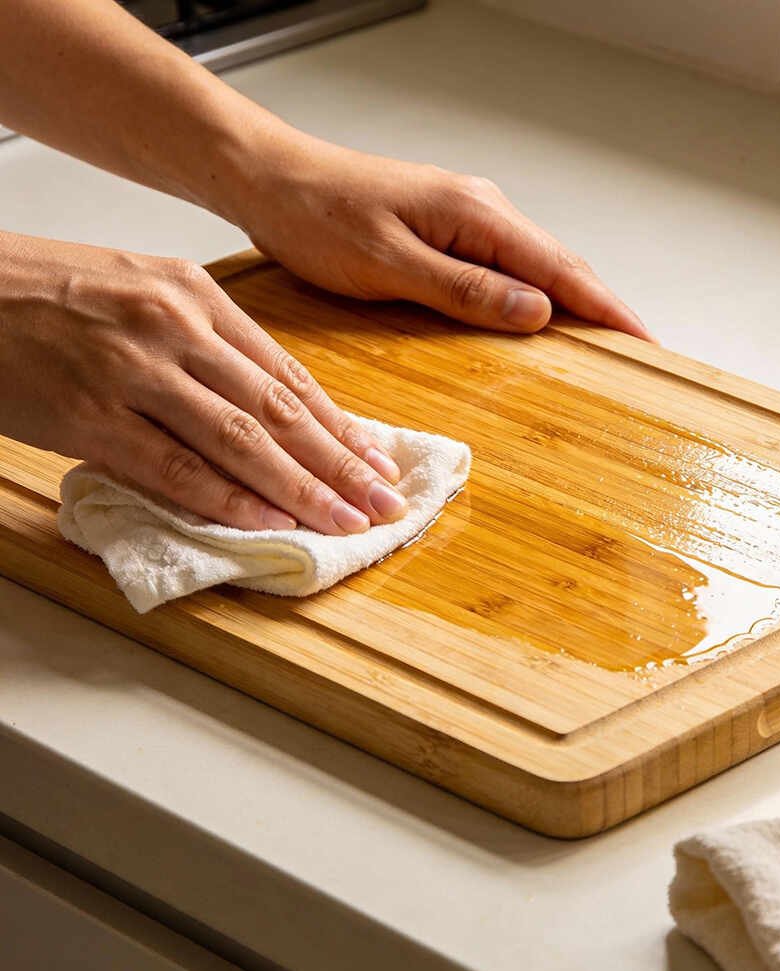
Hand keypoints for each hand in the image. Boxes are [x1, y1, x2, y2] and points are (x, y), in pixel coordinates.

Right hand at [0, 232, 407, 533]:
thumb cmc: (49, 290)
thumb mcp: (143, 293)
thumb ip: (207, 343)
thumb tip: (268, 402)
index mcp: (195, 294)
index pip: (288, 372)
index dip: (339, 423)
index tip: (376, 460)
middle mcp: (175, 329)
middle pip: (279, 409)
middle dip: (341, 464)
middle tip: (384, 502)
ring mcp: (133, 372)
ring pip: (240, 441)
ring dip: (301, 490)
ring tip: (345, 523)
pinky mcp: (89, 416)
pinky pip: (173, 467)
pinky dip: (226, 499)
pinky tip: (268, 523)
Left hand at [230, 139, 652, 339]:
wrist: (272, 182)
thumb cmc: (317, 217)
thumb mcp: (390, 264)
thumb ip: (465, 290)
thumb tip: (538, 313)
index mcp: (475, 214)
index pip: (560, 268)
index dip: (607, 308)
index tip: (643, 342)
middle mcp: (481, 210)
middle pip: (558, 265)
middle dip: (600, 308)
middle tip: (635, 351)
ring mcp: (465, 218)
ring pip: (533, 267)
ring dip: (569, 303)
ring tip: (600, 342)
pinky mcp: (446, 231)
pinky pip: (504, 267)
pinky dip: (530, 295)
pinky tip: (536, 319)